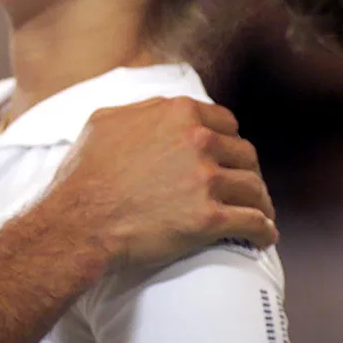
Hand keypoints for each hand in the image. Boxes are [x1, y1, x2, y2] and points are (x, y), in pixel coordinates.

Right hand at [46, 96, 275, 269]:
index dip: (229, 140)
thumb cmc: (85, 174)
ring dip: (260, 202)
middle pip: (245, 154)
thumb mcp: (105, 121)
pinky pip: (254, 223)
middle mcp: (197, 141)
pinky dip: (263, 230)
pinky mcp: (209, 218)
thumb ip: (141, 109)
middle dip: (245, 171)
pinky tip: (263, 235)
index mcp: (177, 113)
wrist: (78, 220)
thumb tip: (159, 107)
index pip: (226, 122)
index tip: (228, 156)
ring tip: (259, 212)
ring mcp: (205, 179)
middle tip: (244, 187)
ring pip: (254, 188)